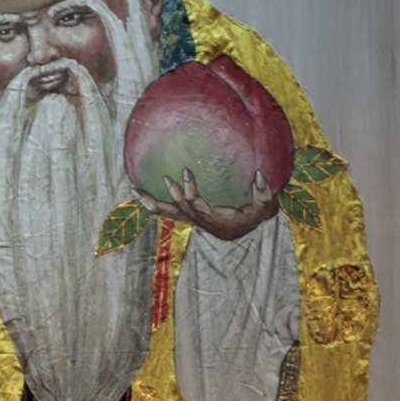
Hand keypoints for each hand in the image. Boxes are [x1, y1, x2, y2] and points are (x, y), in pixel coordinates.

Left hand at [136, 165, 283, 241]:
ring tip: (133, 189)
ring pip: (169, 215)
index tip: (184, 172)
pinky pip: (169, 212)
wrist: (253, 229)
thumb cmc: (259, 215)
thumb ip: (265, 193)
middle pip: (179, 213)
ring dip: (152, 203)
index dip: (188, 192)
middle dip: (169, 197)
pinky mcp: (192, 217)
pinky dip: (155, 204)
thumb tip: (259, 175)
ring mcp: (195, 221)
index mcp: (216, 221)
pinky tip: (141, 194)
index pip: (197, 207)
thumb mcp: (266, 207)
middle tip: (163, 178)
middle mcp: (202, 223)